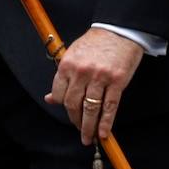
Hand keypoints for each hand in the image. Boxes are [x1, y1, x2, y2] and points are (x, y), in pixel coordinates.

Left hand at [44, 27, 142, 145]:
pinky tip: (103, 134)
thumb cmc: (94, 43)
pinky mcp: (117, 82)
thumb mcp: (73, 55)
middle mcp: (81, 72)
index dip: (63, 107)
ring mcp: (100, 77)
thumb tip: (50, 99)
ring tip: (89, 138)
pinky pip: (110, 107)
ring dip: (88, 127)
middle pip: (73, 104)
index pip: (59, 94)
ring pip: (91, 109)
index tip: (68, 113)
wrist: (118, 30)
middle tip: (79, 130)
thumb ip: (62, 77)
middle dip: (75, 121)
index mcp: (67, 64)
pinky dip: (105, 123)